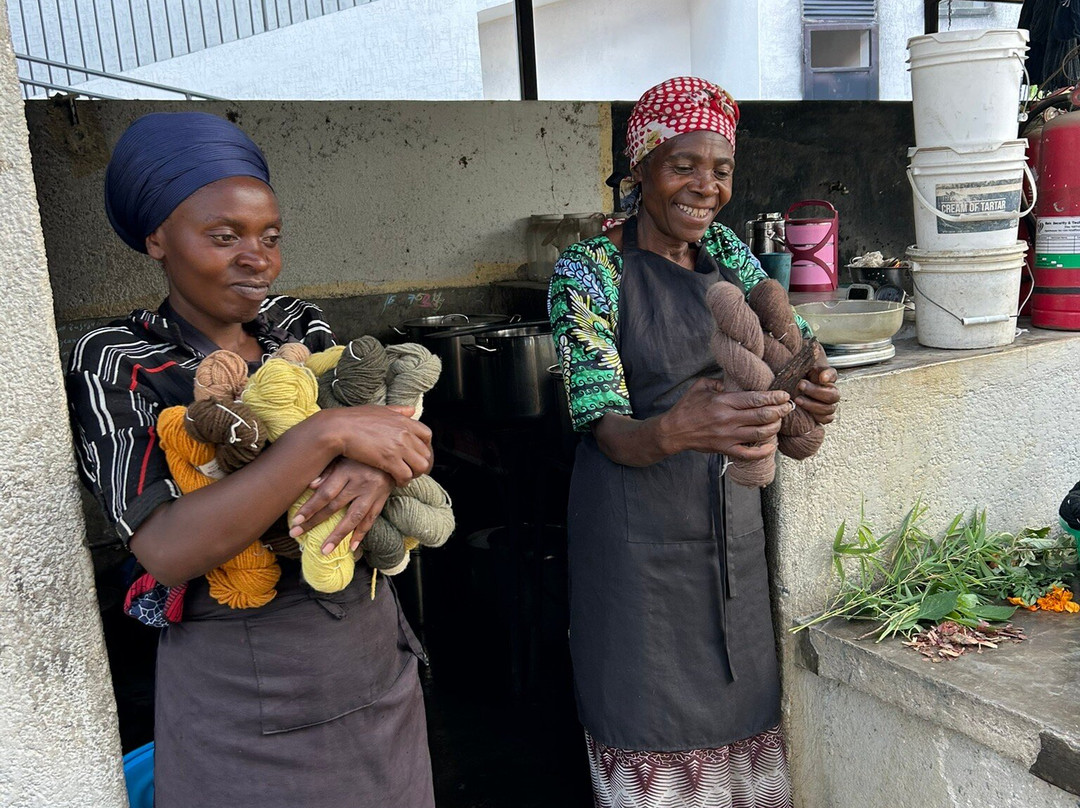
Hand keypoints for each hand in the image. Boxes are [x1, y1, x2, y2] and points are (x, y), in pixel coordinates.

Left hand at [289, 458, 394, 553]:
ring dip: (338, 536)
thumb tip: (311, 486)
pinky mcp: (382, 499)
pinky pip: (371, 519)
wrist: (393, 452)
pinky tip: (352, 547)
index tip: (296, 520)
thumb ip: (328, 470)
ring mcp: (372, 493)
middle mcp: (360, 483)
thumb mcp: (344, 456)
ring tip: (325, 550)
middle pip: (334, 506)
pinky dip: (361, 533)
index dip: (310, 507)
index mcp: (347, 470)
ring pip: (353, 517)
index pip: (325, 493)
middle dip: (314, 522)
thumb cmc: (362, 453)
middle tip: (296, 534)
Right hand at [322, 405, 433, 485]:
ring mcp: (399, 446)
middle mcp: (405, 433)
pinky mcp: (389, 460)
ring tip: (404, 476)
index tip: (415, 454)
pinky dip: (403, 481)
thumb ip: (397, 411)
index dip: (423, 447)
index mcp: (403, 420)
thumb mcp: (378, 410)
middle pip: (426, 453)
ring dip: (414, 474)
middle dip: (419, 463)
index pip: (427, 435)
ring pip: (421, 466)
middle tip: (410, 470)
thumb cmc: (353, 419)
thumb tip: (411, 410)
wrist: (338, 428)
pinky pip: (406, 475)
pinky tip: (396, 481)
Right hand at [658, 378, 791, 460]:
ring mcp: (728, 436)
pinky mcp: (725, 449)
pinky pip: (749, 453)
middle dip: (780, 411)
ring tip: (780, 422)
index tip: (784, 395)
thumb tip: (735, 381)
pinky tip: (771, 445)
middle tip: (789, 407)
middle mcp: (728, 419)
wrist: (673, 431)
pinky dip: (763, 451)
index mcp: (724, 401)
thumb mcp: (701, 386)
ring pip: (760, 433)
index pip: (756, 398)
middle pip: (762, 415)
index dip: (774, 397)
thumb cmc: (687, 407)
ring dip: (775, 427)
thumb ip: (719, 382)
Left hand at [795, 366, 839, 424]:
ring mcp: (827, 404)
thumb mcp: (802, 364)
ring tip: (797, 399)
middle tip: (800, 385)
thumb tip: (819, 361)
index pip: (832, 374)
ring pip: (829, 409)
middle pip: (833, 395)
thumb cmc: (797, 374)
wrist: (791, 385)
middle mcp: (830, 390)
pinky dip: (817, 417)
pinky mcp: (821, 414)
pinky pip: (826, 419)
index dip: (828, 376)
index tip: (821, 377)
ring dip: (813, 405)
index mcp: (826, 376)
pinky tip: (805, 412)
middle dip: (816, 391)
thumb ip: (811, 358)